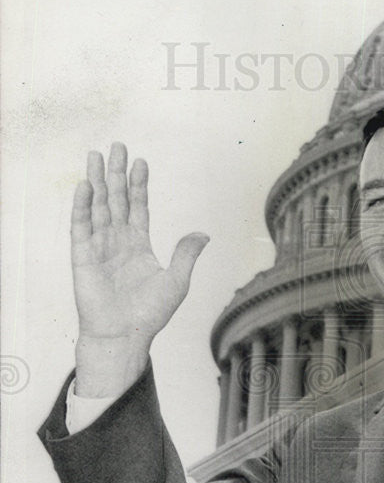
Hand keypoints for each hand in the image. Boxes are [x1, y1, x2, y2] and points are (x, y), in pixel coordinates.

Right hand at [72, 143, 208, 396]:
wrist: (124, 335)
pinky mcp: (82, 257)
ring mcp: (99, 248)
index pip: (138, 208)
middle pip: (116, 200)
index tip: (140, 163)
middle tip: (117, 147)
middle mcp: (118, 242)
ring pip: (98, 207)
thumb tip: (204, 233)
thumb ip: (186, 254)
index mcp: (139, 246)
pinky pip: (81, 226)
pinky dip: (83, 206)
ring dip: (97, 181)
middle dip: (116, 174)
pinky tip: (85, 186)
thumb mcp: (177, 281)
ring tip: (96, 155)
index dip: (138, 185)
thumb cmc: (149, 315)